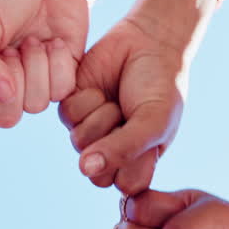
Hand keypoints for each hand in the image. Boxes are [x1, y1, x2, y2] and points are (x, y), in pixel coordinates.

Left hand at [59, 0, 216, 193]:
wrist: (148, 43)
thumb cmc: (160, 86)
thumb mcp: (154, 120)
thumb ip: (125, 148)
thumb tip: (85, 168)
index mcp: (136, 162)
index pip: (123, 185)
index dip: (132, 162)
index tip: (146, 137)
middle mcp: (109, 151)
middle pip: (95, 170)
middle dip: (112, 140)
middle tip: (129, 116)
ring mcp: (89, 130)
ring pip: (79, 142)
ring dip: (101, 117)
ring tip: (116, 101)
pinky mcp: (71, 107)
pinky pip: (68, 115)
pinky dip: (87, 100)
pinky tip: (101, 89)